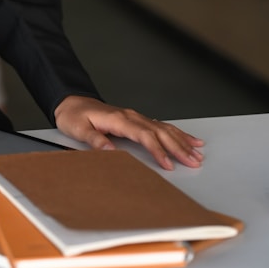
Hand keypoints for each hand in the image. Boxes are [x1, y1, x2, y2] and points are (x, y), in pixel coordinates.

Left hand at [54, 95, 203, 170]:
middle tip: (194, 161)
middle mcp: (131, 116)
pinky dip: (177, 133)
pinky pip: (161, 126)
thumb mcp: (79, 129)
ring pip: (164, 128)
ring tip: (197, 152)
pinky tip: (188, 139)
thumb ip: (95, 140)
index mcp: (119, 119)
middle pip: (160, 132)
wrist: (71, 102)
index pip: (144, 136)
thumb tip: (110, 151)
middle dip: (179, 147)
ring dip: (182, 141)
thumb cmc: (74, 116)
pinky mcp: (136, 120)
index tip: (168, 165)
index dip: (158, 151)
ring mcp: (135, 117)